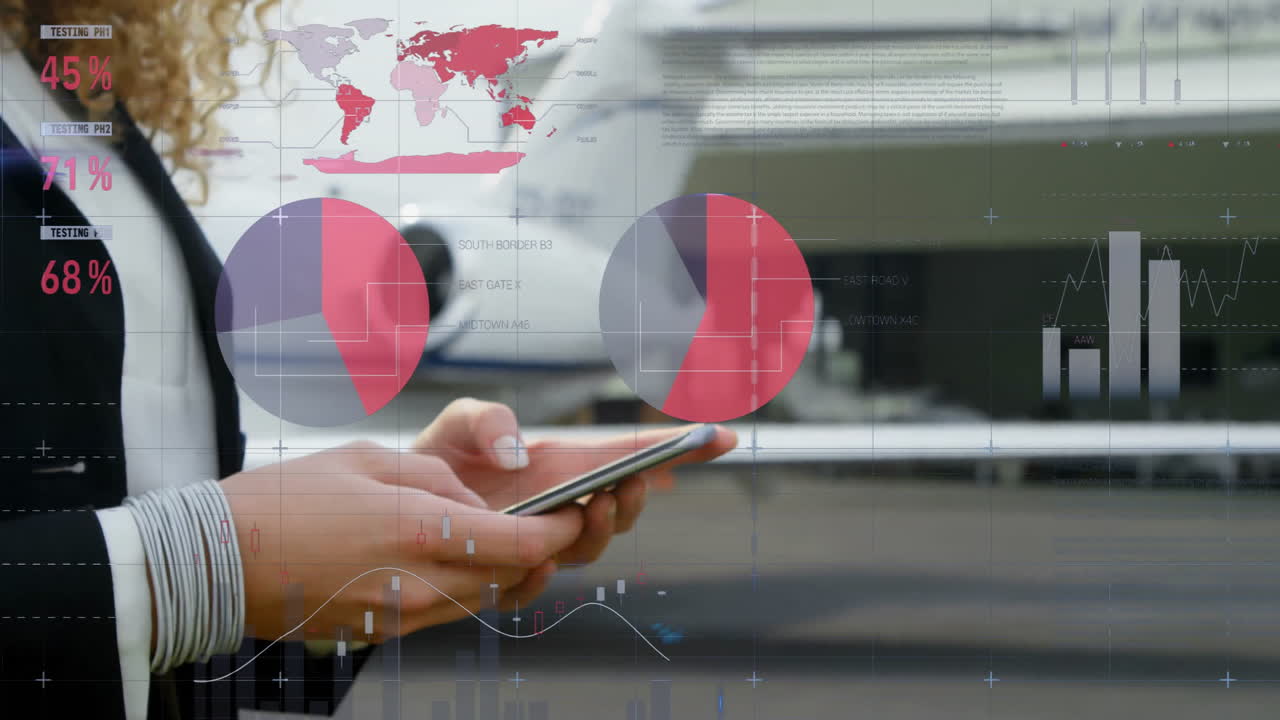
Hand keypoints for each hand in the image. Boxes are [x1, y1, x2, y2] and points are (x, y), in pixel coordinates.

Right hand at [220, 441, 582, 640]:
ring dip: (507, 572)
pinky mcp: (384, 632)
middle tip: (555, 523)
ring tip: (511, 539)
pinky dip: (465, 586)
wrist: (219, 560)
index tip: (577, 512)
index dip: (562, 531)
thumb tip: (474, 501)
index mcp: (423, 531)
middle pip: (513, 579)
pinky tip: (456, 559)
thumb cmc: (288, 498)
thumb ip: (437, 479)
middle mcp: (421, 582)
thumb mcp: (369, 459)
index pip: (524, 545)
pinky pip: (446, 612)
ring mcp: (403, 615)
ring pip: (483, 599)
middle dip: (543, 552)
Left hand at [411, 398, 736, 564]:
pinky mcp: (507, 571)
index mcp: (564, 464)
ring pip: (592, 546)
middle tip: (635, 479)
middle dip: (640, 495)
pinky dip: (543, 573)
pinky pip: (537, 583)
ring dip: (604, 527)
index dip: (680, 448)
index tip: (721, 437)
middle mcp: (563, 504)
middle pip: (625, 506)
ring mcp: (540, 540)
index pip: (631, 456)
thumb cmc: (436, 458)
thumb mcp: (459, 421)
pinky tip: (538, 557)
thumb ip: (489, 420)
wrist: (393, 505)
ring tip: (593, 504)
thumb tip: (520, 456)